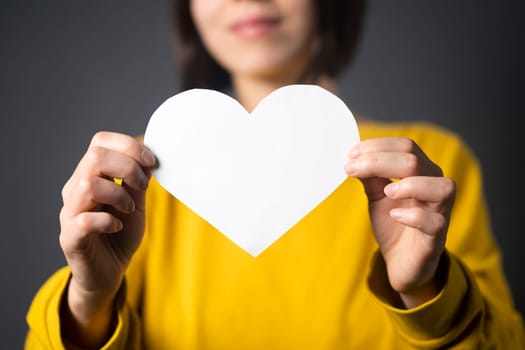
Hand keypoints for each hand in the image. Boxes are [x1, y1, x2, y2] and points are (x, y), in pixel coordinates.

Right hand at [59, 131, 155, 345]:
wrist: (109, 271)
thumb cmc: (120, 234)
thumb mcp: (136, 203)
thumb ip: (137, 180)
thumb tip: (148, 156)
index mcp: (91, 175)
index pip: (100, 142)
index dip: (128, 145)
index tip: (151, 161)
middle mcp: (76, 189)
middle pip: (95, 157)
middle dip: (128, 167)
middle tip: (143, 186)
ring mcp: (70, 213)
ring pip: (88, 184)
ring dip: (119, 194)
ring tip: (129, 209)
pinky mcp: (70, 238)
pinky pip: (84, 221)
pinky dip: (108, 220)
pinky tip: (118, 226)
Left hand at [345, 137, 454, 307]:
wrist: (402, 261)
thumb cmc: (393, 223)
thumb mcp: (377, 196)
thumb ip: (370, 176)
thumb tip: (354, 156)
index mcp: (421, 172)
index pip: (406, 146)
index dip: (378, 146)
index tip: (351, 153)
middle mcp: (435, 186)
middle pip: (415, 160)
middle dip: (379, 161)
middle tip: (352, 169)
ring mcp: (440, 211)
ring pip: (441, 186)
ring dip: (410, 185)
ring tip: (386, 191)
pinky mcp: (437, 236)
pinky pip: (435, 221)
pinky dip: (413, 216)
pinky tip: (394, 215)